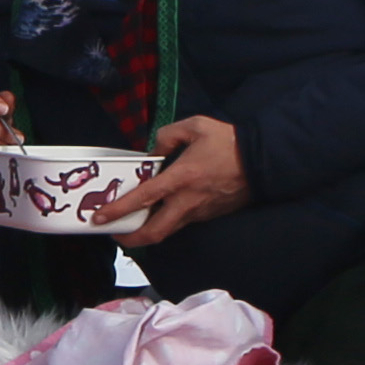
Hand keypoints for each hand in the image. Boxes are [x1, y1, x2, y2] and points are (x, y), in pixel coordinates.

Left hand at [105, 116, 250, 246]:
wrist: (263, 160)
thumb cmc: (228, 142)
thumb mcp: (195, 126)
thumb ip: (167, 136)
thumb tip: (153, 152)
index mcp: (181, 178)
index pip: (143, 200)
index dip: (118, 210)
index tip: (100, 218)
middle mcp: (187, 201)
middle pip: (154, 233)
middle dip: (130, 239)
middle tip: (115, 233)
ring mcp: (199, 212)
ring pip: (168, 230)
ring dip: (148, 231)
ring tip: (133, 222)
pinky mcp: (209, 215)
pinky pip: (182, 222)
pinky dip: (167, 220)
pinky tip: (160, 211)